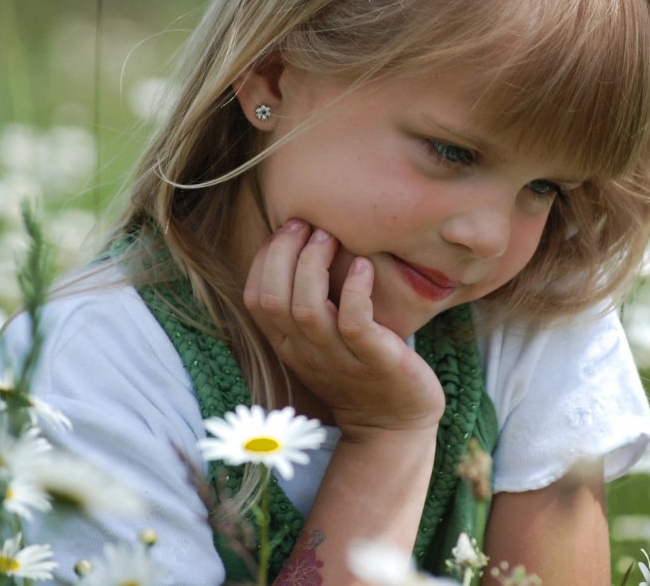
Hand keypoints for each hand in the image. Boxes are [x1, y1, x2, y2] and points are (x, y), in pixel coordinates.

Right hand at [242, 219, 445, 438]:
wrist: (394, 425)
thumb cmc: (360, 370)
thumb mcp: (321, 341)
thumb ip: (307, 305)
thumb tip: (302, 247)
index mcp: (288, 345)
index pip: (255, 298)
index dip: (265, 258)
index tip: (288, 228)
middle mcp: (306, 352)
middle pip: (274, 299)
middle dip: (284, 253)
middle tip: (307, 224)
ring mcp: (339, 358)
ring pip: (307, 310)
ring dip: (314, 265)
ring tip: (330, 237)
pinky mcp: (375, 360)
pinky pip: (354, 323)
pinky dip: (354, 289)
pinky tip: (363, 266)